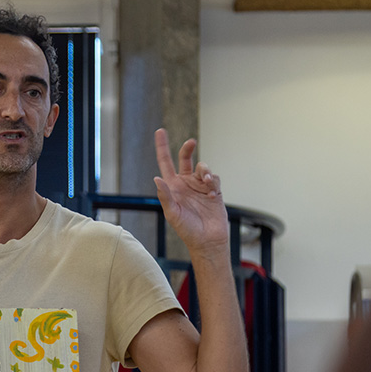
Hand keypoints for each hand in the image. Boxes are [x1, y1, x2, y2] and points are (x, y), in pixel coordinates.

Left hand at [153, 128, 228, 254]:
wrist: (208, 240)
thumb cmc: (187, 230)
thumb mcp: (173, 214)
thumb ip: (165, 196)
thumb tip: (157, 179)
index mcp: (172, 187)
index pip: (165, 163)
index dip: (162, 147)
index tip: (160, 131)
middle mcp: (185, 184)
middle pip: (185, 159)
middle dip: (187, 149)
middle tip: (190, 142)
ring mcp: (200, 186)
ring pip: (203, 167)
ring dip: (205, 171)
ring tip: (207, 182)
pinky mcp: (214, 190)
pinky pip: (214, 177)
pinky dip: (213, 181)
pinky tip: (212, 192)